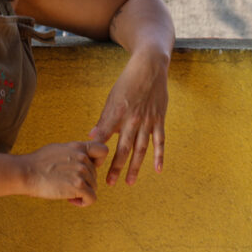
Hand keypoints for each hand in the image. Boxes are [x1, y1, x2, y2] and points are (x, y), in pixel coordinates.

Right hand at [20, 141, 108, 206]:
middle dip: (83, 182)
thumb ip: (73, 152)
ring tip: (66, 191)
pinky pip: (92, 198)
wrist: (26, 172)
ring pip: (93, 187)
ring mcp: (81, 172)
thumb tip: (82, 158)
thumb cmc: (38, 163)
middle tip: (66, 184)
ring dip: (81, 193)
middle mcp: (82, 158)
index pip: (103, 151)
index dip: (98, 161)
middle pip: (95, 175)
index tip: (86, 168)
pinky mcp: (78, 186)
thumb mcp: (59, 149)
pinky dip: (83, 202)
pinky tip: (70, 200)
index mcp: (78, 147)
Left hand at [89, 50, 168, 185]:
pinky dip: (159, 156)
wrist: (150, 68)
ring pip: (141, 149)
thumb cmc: (127, 83)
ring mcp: (148, 121)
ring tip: (129, 182)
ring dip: (135, 167)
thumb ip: (104, 120)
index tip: (93, 167)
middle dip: (116, 167)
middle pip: (123, 148)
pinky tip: (157, 169)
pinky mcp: (159, 120)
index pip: (106, 137)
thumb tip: (91, 136)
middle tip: (109, 183)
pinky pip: (159, 141)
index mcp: (117, 113)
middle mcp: (133, 119)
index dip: (100, 153)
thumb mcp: (112, 98)